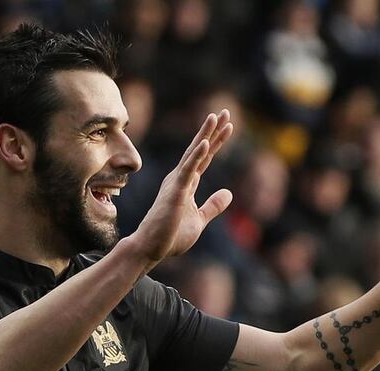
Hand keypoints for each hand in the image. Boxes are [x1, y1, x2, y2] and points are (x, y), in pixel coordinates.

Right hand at [130, 110, 233, 266]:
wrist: (150, 248)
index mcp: (186, 184)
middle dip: (213, 131)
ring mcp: (176, 183)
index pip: (205, 158)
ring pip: (194, 154)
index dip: (216, 142)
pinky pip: (188, 170)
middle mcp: (180, 178)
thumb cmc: (171, 235)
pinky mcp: (175, 192)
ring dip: (205, 135)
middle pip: (200, 150)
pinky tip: (206, 142)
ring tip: (216, 118)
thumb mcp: (200, 219)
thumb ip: (213, 206)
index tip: (229, 126)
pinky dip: (196, 156)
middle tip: (226, 113)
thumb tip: (229, 193)